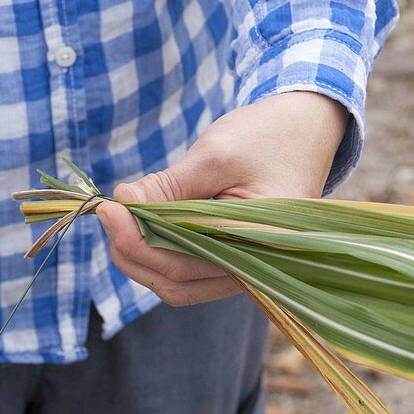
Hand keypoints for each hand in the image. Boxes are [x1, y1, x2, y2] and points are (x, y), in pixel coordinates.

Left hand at [96, 91, 348, 305]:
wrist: (306, 130)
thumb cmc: (268, 136)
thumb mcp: (216, 153)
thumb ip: (170, 186)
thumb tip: (122, 203)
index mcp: (260, 245)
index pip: (183, 262)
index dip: (136, 240)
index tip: (108, 207)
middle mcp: (254, 269)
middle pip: (175, 281)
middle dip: (131, 250)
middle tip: (106, 209)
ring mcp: (243, 270)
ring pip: (177, 284)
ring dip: (140, 256)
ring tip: (120, 216)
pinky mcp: (232, 261)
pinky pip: (187, 273)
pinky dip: (157, 253)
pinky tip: (140, 224)